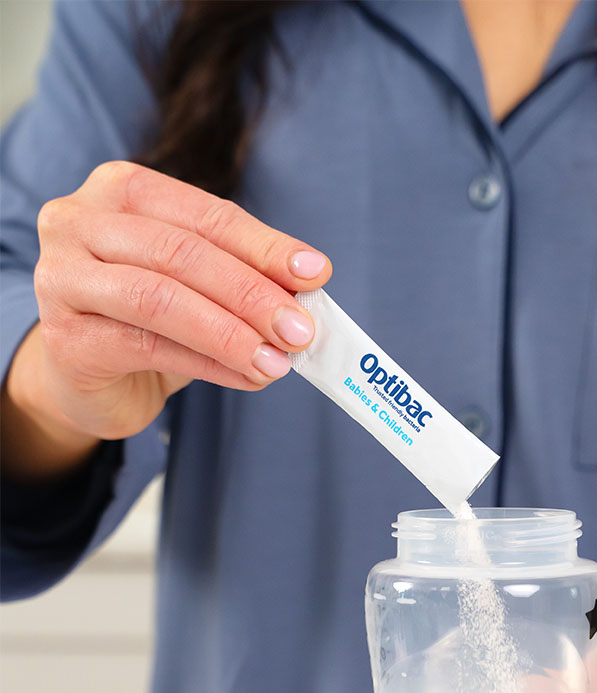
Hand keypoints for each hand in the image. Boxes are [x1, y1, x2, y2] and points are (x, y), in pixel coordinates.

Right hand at [1, 161, 330, 478]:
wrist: (85, 379)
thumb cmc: (146, 322)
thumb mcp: (198, 287)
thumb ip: (241, 276)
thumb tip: (307, 286)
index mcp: (120, 190)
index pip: (204, 214)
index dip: (264, 245)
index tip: (316, 273)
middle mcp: (78, 222)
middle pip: (182, 253)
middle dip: (252, 294)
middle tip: (301, 329)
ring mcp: (61, 278)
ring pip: (160, 300)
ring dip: (231, 334)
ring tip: (278, 362)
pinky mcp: (65, 338)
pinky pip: (147, 347)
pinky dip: (208, 365)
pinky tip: (247, 377)